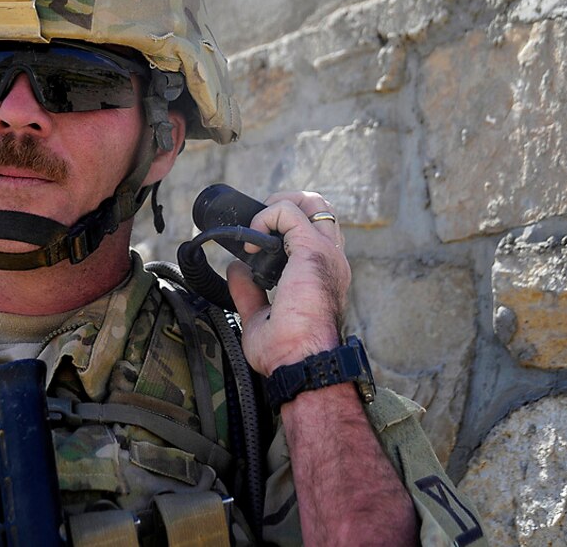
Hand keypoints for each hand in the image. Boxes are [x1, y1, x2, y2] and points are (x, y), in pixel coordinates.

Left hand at [226, 191, 349, 375]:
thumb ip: (249, 291)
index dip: (285, 228)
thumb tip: (236, 270)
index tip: (257, 244)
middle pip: (320, 210)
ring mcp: (325, 254)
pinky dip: (266, 217)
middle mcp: (330, 260)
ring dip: (280, 205)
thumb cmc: (288, 352)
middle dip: (286, 206)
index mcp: (323, 275)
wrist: (303, 362)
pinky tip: (251, 242)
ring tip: (257, 226)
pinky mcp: (312, 250)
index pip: (314, 234)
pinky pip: (290, 213)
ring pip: (313, 203)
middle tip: (259, 226)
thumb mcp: (260, 317)